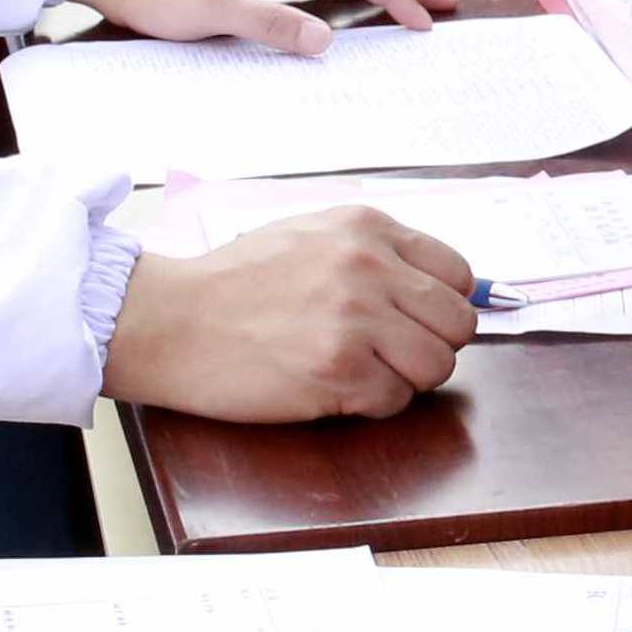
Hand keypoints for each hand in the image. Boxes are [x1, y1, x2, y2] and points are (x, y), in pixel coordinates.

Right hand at [106, 208, 478, 416]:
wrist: (173, 320)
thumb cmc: (235, 283)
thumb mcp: (311, 235)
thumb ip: (376, 252)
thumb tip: (444, 287)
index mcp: (366, 228)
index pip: (457, 272)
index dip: (443, 304)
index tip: (417, 319)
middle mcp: (369, 267)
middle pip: (458, 323)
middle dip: (433, 344)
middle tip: (392, 353)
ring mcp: (356, 320)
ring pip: (437, 366)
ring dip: (406, 378)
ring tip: (361, 370)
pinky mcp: (339, 371)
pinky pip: (396, 400)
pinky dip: (372, 404)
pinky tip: (332, 387)